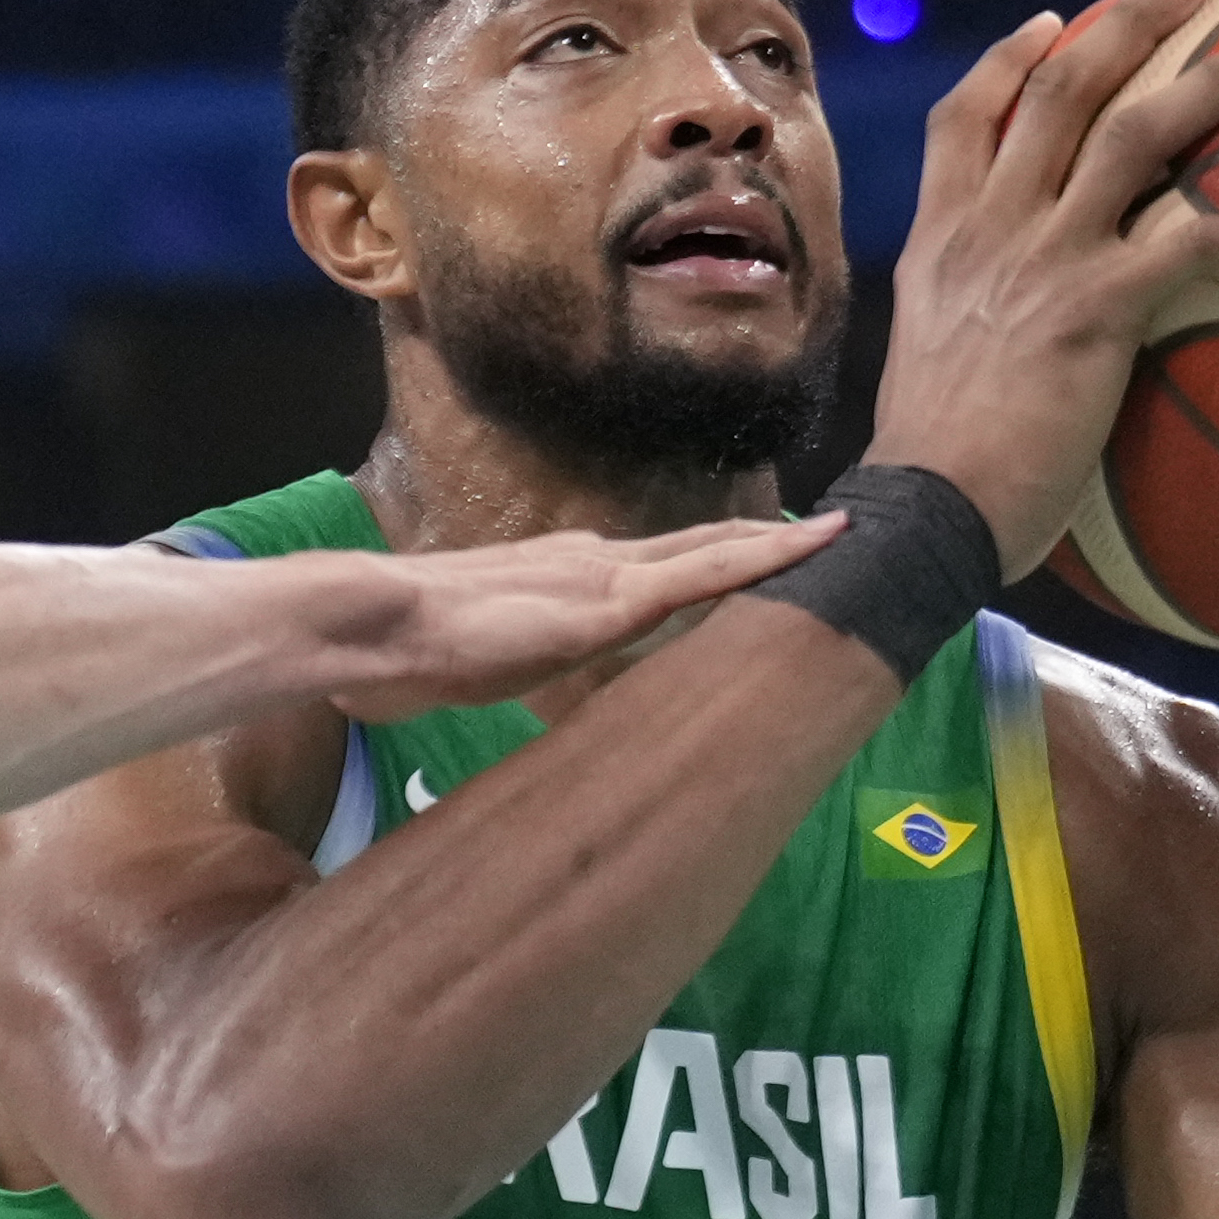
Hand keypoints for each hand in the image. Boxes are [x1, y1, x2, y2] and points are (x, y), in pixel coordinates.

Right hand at [320, 511, 840, 722]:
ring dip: (779, 544)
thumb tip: (471, 687)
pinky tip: (811, 548)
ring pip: (716, 552)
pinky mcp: (613, 601)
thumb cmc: (403, 656)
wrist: (377, 630)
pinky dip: (765, 559)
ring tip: (842, 531)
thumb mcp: (468, 667)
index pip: (653, 567)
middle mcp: (595, 563)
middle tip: (825, 531)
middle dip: (761, 541)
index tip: (753, 559)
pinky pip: (708, 574)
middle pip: (698, 548)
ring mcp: (606, 576)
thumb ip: (493, 664)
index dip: (709, 560)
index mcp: (565, 579)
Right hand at [867, 0, 1218, 579]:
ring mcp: (1041, 256)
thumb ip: (979, 341)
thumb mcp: (935, 384)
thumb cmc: (934, 486)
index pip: (963, 120)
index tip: (1054, 23)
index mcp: (940, 242)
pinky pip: (1204, 244)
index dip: (1009, 59)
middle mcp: (988, 228)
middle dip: (1132, 19)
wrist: (921, 517)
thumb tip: (1024, 371)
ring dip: (1217, 80)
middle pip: (1061, 87)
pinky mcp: (1096, 303)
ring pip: (1137, 131)